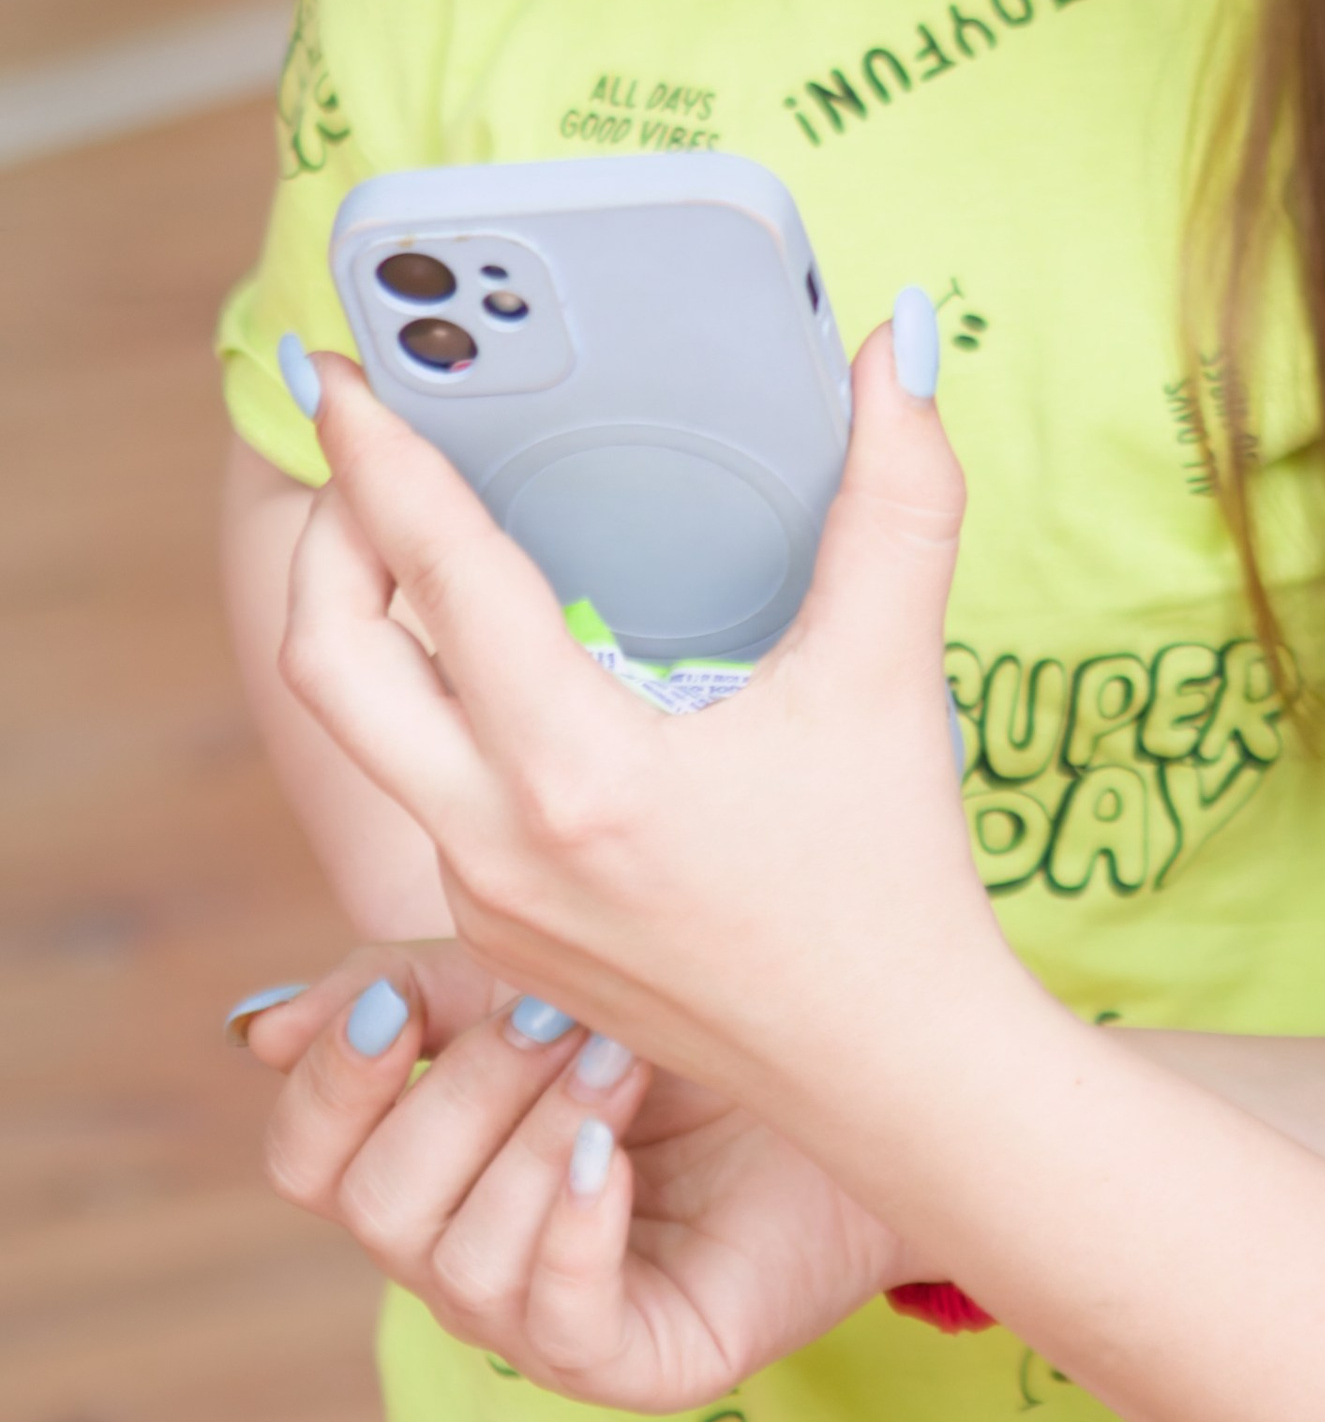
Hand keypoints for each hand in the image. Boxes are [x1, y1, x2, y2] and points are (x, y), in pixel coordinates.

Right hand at [239, 944, 913, 1405]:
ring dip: (534, 1140)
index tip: (402, 1003)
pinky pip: (557, 1324)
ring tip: (621, 1062)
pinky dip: (571, 1228)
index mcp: (429, 1167)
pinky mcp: (635, 1362)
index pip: (306, 1157)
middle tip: (561, 1015)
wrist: (865, 1082)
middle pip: (373, 1202)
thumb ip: (417, 991)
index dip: (332, 1082)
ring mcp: (544, 1321)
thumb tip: (257, 1030)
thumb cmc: (703, 1031)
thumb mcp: (550, 980)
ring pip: (459, 1260)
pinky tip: (610, 1156)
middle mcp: (464, 1255)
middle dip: (461, 1091)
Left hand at [271, 317, 1009, 1160]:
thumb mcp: (889, 675)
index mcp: (579, 776)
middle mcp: (499, 846)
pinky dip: (436, 706)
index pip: (440, 577)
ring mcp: (486, 904)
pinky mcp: (498, 940)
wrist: (893, 1076)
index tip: (338, 371)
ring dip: (376, 627)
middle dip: (330, 539)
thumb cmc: (894, 881)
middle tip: (359, 452)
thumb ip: (898, 497)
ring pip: (373, 736)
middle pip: (331, 664)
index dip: (380, 458)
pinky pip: (428, 796)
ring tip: (421, 536)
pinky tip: (502, 666)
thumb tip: (897, 345)